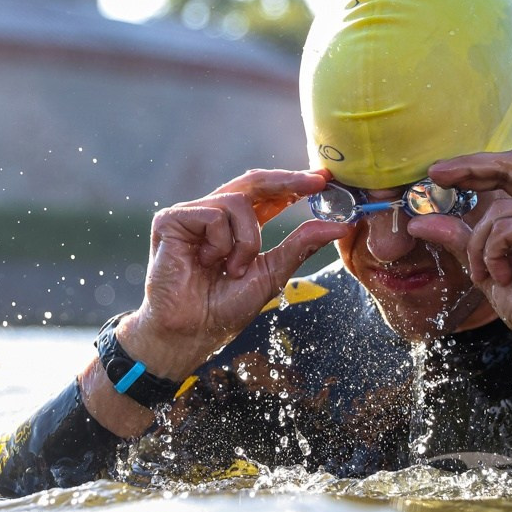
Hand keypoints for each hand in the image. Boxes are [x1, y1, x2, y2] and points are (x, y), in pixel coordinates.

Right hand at [118, 169, 347, 380]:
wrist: (189, 333)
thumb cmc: (223, 309)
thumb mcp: (272, 273)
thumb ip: (300, 245)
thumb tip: (339, 225)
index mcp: (236, 228)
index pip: (268, 195)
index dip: (294, 184)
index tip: (324, 179)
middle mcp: (214, 216)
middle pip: (254, 182)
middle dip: (288, 180)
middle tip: (316, 182)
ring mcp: (191, 215)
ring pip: (238, 201)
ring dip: (247, 240)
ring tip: (234, 269)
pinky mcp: (171, 220)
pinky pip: (214, 213)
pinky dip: (221, 242)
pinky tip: (208, 263)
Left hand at [412, 151, 511, 410]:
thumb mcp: (488, 264)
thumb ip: (462, 238)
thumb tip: (420, 222)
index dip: (477, 165)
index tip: (441, 172)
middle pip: (511, 166)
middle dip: (468, 168)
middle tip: (435, 174)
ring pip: (498, 210)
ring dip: (479, 246)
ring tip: (486, 274)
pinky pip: (503, 229)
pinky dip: (491, 255)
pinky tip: (502, 277)